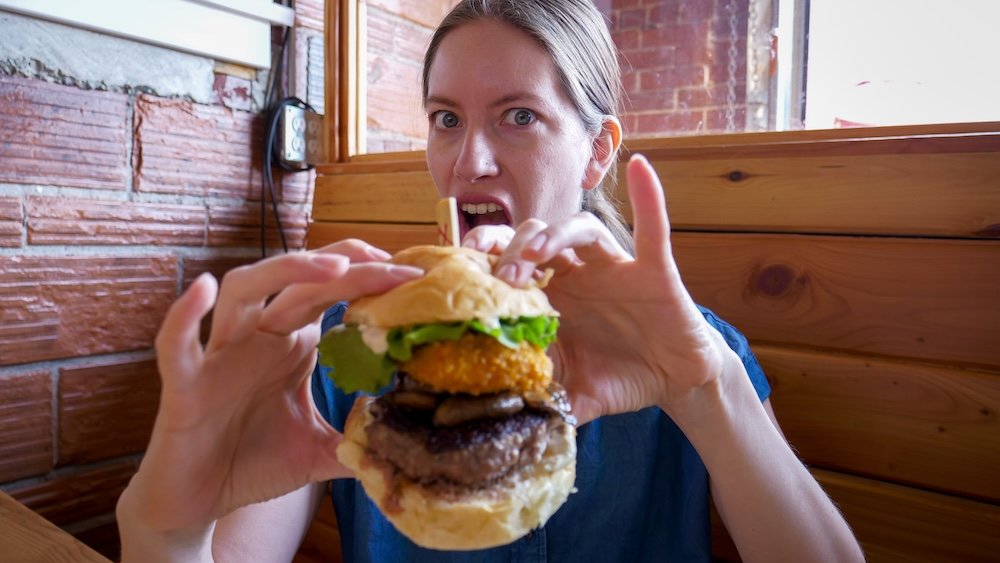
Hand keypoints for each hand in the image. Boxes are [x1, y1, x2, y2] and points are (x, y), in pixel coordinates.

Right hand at [122, 241, 421, 533]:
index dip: (368, 277)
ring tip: (332, 268)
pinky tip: (204, 289)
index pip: (331, 293)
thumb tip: (406, 444)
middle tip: (391, 265)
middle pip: (298, 281)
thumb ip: (359, 439)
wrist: (200, 502)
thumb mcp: (320, 451)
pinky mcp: (184, 385)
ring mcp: (221, 354)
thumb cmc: (254, 462)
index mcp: (292, 343)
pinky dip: (185, 315)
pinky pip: (177, 343)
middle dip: (345, 267)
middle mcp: (259, 336)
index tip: (412, 275)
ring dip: (285, 270)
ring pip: (244, 288)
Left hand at [466, 155, 730, 424]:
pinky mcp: (654, 270)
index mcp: (553, 297)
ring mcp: (615, 268)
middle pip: (537, 238)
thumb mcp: (574, 394)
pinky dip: (649, 199)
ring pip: (582, 230)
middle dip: (514, 247)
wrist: (674, 381)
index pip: (512, 265)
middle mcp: (578, 274)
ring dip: (558, 233)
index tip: (461, 269)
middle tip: (500, 272)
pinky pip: (653, 229)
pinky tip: (641, 170)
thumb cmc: (619, 378)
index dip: (487, 261)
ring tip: (538, 249)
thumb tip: (503, 421)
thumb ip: (543, 401)